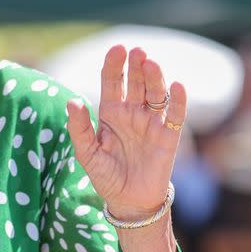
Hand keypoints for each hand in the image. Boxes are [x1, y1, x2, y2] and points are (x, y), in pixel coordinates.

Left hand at [66, 45, 186, 218]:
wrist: (128, 202)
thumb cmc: (106, 177)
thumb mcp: (87, 154)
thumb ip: (79, 129)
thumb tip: (72, 101)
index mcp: (111, 113)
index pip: (112, 82)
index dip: (114, 65)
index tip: (116, 49)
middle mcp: (132, 113)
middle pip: (136, 82)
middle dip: (136, 66)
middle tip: (137, 51)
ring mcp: (152, 123)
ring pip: (155, 93)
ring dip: (154, 78)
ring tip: (151, 63)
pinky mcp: (168, 137)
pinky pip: (175, 115)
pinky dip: (178, 101)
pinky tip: (177, 86)